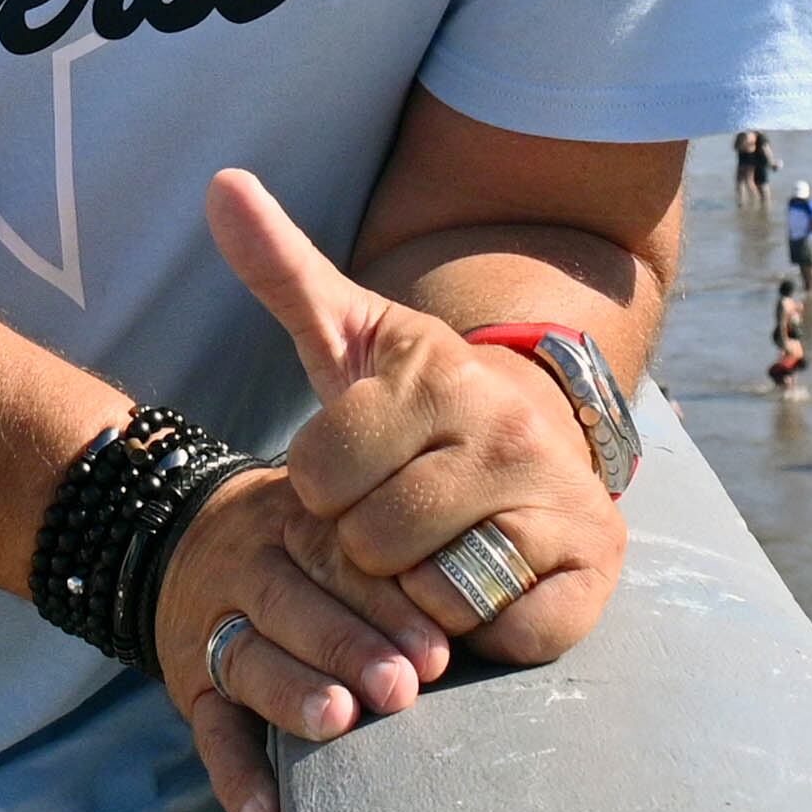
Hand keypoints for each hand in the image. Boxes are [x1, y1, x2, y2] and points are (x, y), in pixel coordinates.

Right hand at [152, 462, 445, 811]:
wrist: (184, 540)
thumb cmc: (305, 547)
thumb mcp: (338, 521)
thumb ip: (396, 555)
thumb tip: (488, 604)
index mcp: (297, 520)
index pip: (339, 554)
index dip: (389, 603)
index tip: (438, 651)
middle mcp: (250, 566)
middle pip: (292, 603)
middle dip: (348, 646)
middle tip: (401, 689)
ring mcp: (213, 627)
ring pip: (248, 659)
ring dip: (293, 694)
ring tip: (336, 722)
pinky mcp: (190, 688)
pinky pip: (211, 735)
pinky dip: (239, 781)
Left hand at [156, 171, 631, 811]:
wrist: (541, 453)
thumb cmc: (418, 414)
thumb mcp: (351, 342)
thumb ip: (283, 272)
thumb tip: (220, 182)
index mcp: (433, 372)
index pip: (317, 474)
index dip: (321, 493)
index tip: (356, 473)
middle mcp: (503, 425)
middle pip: (370, 540)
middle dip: (367, 549)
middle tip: (398, 523)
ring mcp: (555, 494)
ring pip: (430, 592)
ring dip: (417, 594)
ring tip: (435, 555)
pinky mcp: (592, 562)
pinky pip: (499, 629)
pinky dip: (483, 629)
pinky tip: (487, 588)